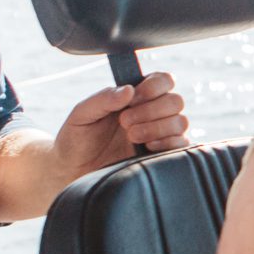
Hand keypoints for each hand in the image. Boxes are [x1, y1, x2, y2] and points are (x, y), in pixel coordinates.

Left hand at [51, 71, 190, 175]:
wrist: (72, 172)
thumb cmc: (76, 140)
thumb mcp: (82, 115)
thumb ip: (103, 99)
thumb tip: (129, 90)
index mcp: (135, 97)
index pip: (163, 80)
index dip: (153, 87)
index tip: (133, 99)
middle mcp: (151, 113)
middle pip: (175, 101)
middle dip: (151, 110)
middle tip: (124, 122)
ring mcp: (159, 135)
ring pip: (180, 122)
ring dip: (157, 127)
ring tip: (131, 136)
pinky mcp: (161, 156)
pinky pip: (181, 146)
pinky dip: (166, 144)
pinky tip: (146, 148)